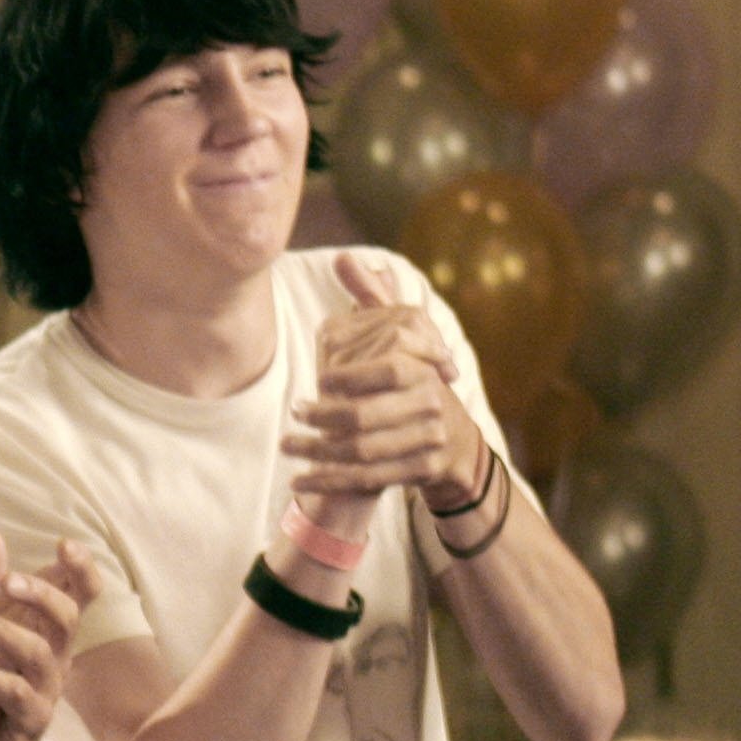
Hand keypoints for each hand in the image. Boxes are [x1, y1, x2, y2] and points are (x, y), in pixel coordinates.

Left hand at [0, 531, 94, 740]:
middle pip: (68, 620)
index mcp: (50, 633)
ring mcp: (46, 692)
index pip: (80, 596)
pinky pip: (14, 695)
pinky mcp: (29, 722)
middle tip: (9, 581)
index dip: (81, 571)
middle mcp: (56, 660)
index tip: (66, 544)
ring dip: (2, 632)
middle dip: (43, 595)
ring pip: (40, 656)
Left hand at [285, 253, 489, 521]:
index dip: (350, 376)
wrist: (455, 442)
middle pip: (365, 417)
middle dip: (322, 419)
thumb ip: (371, 299)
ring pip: (361, 453)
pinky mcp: (422, 472)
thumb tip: (344, 257)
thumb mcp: (400, 336)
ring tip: (285, 447)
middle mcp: (433, 404)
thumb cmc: (415, 381)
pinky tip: (297, 482)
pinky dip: (328, 483)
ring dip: (316, 454)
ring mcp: (430, 441)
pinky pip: (367, 482)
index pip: (387, 369)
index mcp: (425, 370)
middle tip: (293, 415)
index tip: (318, 380)